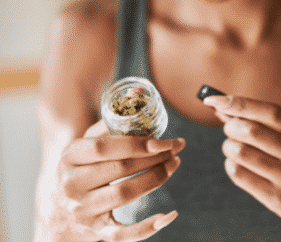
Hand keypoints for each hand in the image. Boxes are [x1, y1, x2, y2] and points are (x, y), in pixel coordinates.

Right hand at [40, 120, 184, 241]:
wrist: (57, 213)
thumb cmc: (80, 170)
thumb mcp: (84, 146)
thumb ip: (107, 126)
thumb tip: (137, 99)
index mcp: (69, 157)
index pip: (104, 147)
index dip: (137, 143)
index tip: (164, 140)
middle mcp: (71, 184)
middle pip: (120, 169)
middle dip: (155, 158)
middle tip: (176, 150)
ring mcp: (82, 210)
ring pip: (126, 195)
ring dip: (156, 179)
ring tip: (173, 166)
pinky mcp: (96, 231)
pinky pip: (124, 233)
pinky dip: (148, 227)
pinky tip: (168, 215)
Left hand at [204, 96, 280, 239]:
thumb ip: (268, 122)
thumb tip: (225, 108)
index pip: (268, 111)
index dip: (237, 103)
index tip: (214, 100)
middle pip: (250, 131)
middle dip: (231, 127)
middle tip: (230, 129)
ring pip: (240, 153)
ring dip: (229, 146)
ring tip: (233, 147)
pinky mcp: (277, 198)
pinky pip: (239, 175)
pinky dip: (231, 165)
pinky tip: (236, 163)